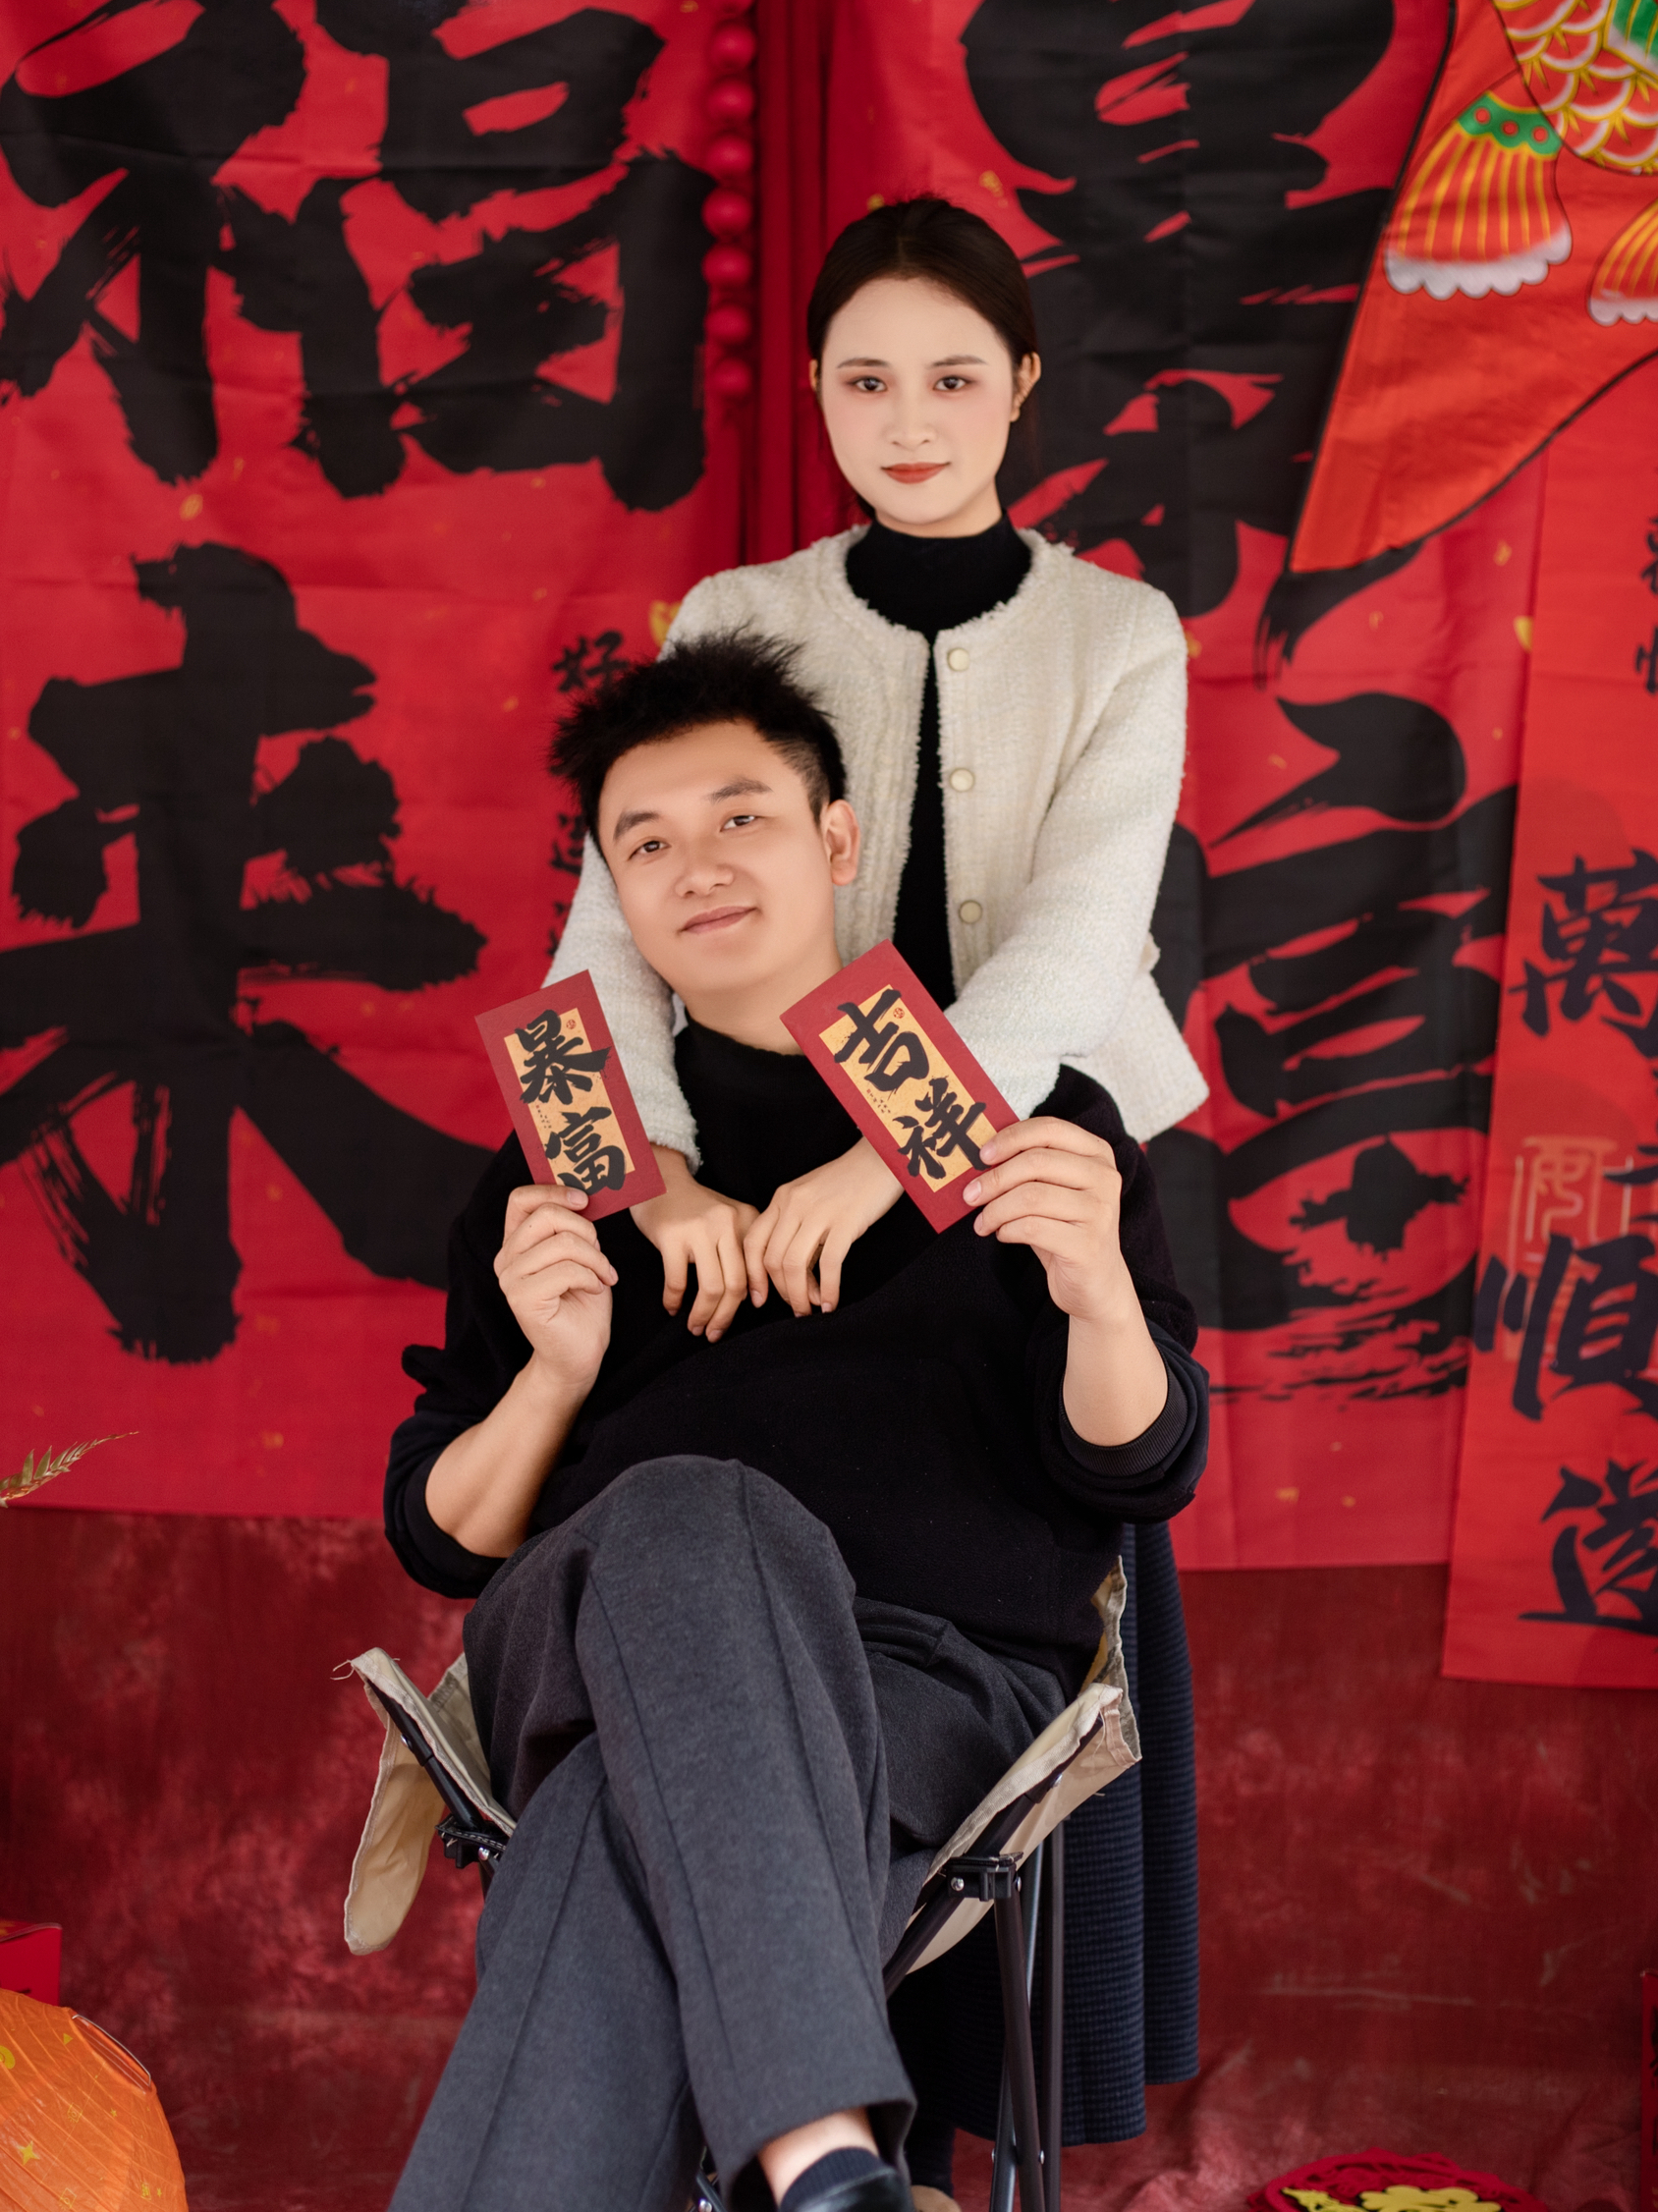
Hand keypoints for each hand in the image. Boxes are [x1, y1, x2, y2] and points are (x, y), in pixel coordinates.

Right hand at [495, 1185, 614, 1390]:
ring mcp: (510, 1279)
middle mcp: (506, 1258)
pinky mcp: (522, 1299)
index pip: (520, 1198)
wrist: (579, 1354)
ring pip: (562, 1243)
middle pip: (546, 1215)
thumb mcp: (581, 1255)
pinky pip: (567, 1270)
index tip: (584, 1200)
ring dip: (595, 1259)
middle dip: (586, 1230)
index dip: (553, 1190)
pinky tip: (594, 1290)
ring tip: (602, 1276)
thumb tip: (582, 1195)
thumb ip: (572, 1228)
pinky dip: (591, 1277)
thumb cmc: (581, 1302)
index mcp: (516, 1243)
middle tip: (600, 1255)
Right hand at [631, 1146, 757, 1341]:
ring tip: (696, 1328)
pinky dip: (674, 1301)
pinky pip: (677, 1281)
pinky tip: (672, 1308)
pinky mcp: (672, 1235)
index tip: (751, 1312)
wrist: (660, 1180)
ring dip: (703, 1315)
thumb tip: (752, 1297)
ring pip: (711, 1287)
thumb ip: (742, 1248)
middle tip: (715, 1333)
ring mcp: (700, 1229)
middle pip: (736, 1284)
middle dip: (726, 1316)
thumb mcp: (727, 1218)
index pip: (759, 1266)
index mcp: (747, 1219)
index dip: (757, 1295)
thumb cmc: (695, 1207)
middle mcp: (727, 1223)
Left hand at [744, 1138, 899, 1316]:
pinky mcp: (845, 1221)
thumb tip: (797, 1276)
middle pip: (772, 1259)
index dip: (754, 1276)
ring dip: (799, 1295)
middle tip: (796, 1308)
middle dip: (781, 1292)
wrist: (882, 1158)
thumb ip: (799, 1229)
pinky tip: (830, 1304)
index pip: (753, 1242)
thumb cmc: (849, 1182)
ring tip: (810, 1310)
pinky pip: (828, 1264)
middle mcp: (794, 1204)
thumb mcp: (812, 1198)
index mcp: (782, 1198)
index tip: (759, 1299)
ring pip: (794, 1264)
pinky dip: (827, 1290)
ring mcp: (818, 1212)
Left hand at [961, 1117, 1135, 1323]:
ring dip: (995, 1209)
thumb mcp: (1054, 1190)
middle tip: (970, 1194)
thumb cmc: (1065, 1228)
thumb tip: (981, 1155)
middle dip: (994, 1178)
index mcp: (1097, 1154)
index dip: (1010, 1138)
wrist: (1096, 1281)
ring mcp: (1100, 1211)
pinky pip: (1032, 1228)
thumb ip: (1030, 1167)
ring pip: (1031, 1196)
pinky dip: (1007, 1230)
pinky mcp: (1088, 1245)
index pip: (1049, 1129)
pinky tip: (1002, 1234)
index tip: (982, 1155)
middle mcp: (1105, 1178)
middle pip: (1036, 1162)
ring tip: (982, 1221)